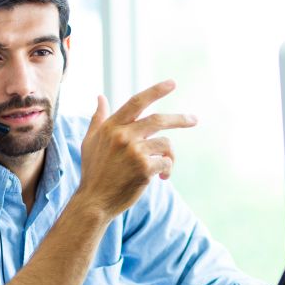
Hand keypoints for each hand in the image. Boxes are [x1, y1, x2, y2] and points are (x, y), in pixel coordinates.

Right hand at [72, 80, 196, 217]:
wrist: (94, 201)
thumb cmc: (93, 171)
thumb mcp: (90, 141)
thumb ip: (98, 118)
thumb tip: (100, 97)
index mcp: (112, 127)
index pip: (137, 102)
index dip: (156, 91)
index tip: (172, 83)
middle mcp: (123, 136)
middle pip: (158, 119)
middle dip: (180, 119)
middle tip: (194, 119)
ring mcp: (134, 152)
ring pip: (165, 144)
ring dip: (169, 155)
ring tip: (163, 168)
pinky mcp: (144, 168)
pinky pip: (166, 162)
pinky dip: (167, 169)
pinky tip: (161, 178)